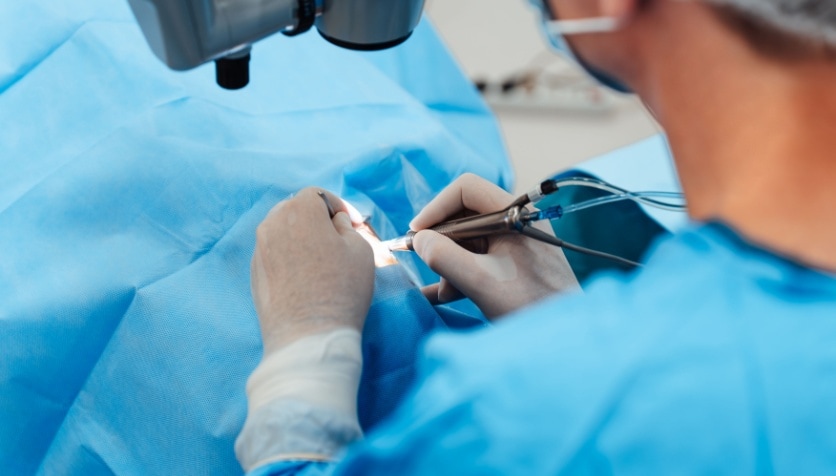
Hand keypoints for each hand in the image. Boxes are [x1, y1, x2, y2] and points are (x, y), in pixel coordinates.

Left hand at [251, 188, 374, 354]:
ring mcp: (259, 249)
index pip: (317, 195)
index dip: (339, 205)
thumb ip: (346, 226)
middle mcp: (272, 224)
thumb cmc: (341, 289)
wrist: (308, 335)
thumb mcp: (359, 249)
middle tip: (337, 237)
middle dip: (317, 218)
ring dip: (301, 235)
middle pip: (295, 209)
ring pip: (282, 230)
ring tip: (321, 256)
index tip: (353, 223)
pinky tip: (305, 275)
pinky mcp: (254, 273)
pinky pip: (274, 252)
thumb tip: (334, 222)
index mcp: (299, 211)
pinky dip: (289, 254)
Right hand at [411, 174, 579, 318]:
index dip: (436, 207)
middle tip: (421, 259)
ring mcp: (515, 243)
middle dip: (441, 239)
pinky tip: (441, 294)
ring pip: (468, 239)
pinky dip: (459, 272)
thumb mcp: (480, 281)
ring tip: (443, 289)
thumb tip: (419, 240)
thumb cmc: (531, 306)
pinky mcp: (514, 264)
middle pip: (464, 214)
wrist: (564, 337)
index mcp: (514, 214)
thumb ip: (444, 257)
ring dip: (449, 260)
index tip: (417, 233)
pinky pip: (478, 257)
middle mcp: (516, 222)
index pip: (466, 190)